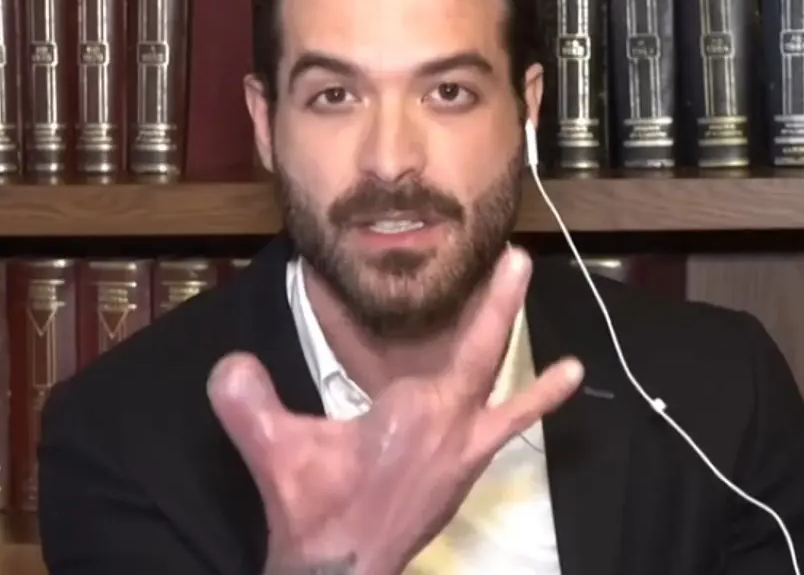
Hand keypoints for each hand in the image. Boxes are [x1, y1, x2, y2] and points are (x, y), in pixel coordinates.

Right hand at [206, 247, 583, 574]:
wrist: (340, 574)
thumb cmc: (314, 510)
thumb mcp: (273, 450)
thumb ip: (247, 401)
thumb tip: (229, 363)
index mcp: (421, 413)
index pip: (470, 346)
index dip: (497, 303)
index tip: (519, 260)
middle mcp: (454, 432)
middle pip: (490, 362)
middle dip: (506, 312)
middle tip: (525, 265)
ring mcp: (462, 462)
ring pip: (504, 411)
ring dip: (535, 389)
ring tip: (573, 370)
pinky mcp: (455, 484)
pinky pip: (491, 444)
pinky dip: (508, 424)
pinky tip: (505, 422)